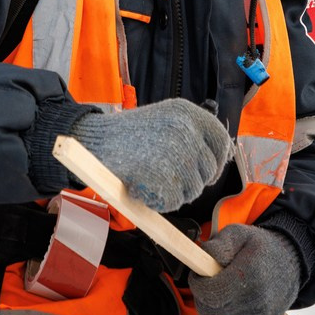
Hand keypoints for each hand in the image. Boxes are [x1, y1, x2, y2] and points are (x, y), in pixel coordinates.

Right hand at [68, 98, 232, 211]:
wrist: (94, 139)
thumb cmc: (129, 133)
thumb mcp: (166, 119)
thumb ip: (192, 133)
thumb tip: (220, 157)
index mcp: (188, 112)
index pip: (221, 141)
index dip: (216, 160)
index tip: (206, 170)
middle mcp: (184, 128)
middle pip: (208, 170)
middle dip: (194, 180)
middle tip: (169, 177)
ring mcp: (173, 151)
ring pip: (193, 188)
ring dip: (177, 192)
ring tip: (154, 178)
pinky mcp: (159, 173)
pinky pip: (174, 200)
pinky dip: (162, 202)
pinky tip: (146, 188)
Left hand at [189, 224, 301, 314]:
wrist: (291, 263)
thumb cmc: (259, 246)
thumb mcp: (238, 233)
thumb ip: (219, 244)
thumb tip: (202, 257)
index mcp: (250, 275)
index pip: (210, 294)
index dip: (197, 284)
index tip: (198, 272)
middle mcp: (257, 301)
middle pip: (210, 310)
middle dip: (203, 294)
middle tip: (210, 277)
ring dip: (217, 301)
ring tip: (229, 282)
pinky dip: (229, 308)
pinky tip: (239, 293)